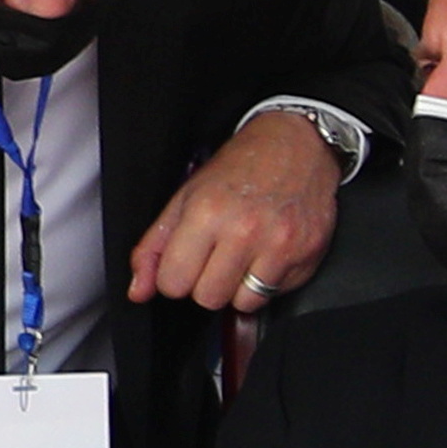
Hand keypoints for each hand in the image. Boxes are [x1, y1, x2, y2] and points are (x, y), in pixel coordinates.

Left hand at [125, 111, 341, 312]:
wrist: (298, 144)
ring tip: (244, 257)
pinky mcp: (306, 255)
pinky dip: (268, 281)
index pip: (173, 283)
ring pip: (243, 303)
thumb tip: (139, 290)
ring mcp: (279, 246)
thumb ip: (156, 246)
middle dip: (207, 284)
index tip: (186, 262)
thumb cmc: (242, 166)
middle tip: (216, 257)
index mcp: (206, 213)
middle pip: (208, 299)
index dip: (176, 276)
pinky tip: (268, 254)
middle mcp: (244, 231)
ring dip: (239, 288)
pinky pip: (276, 294)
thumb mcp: (186, 196)